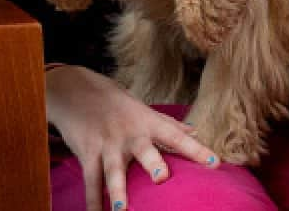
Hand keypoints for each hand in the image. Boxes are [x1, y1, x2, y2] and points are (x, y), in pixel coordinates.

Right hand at [46, 66, 222, 210]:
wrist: (74, 89)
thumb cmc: (115, 102)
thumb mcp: (143, 108)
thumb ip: (169, 122)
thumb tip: (196, 130)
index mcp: (147, 122)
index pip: (176, 135)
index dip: (195, 148)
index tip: (214, 163)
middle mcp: (129, 134)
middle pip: (143, 150)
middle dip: (152, 164)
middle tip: (162, 178)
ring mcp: (107, 144)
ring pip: (113, 170)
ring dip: (117, 190)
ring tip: (122, 210)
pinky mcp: (87, 152)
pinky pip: (90, 180)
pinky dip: (92, 201)